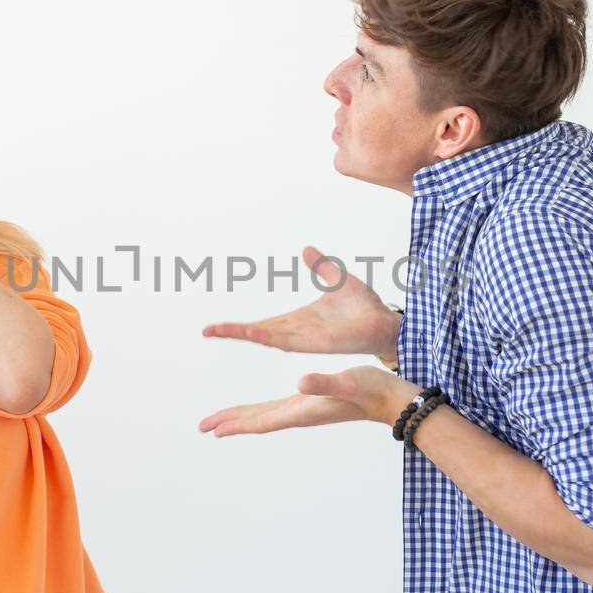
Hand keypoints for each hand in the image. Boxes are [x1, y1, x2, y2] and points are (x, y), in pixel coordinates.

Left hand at [198, 365, 417, 436]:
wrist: (392, 398)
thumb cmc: (372, 389)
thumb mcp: (347, 381)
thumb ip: (324, 383)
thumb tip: (301, 383)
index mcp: (303, 410)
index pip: (262, 420)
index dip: (236, 423)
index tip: (212, 428)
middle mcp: (301, 413)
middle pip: (258, 420)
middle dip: (230, 422)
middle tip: (203, 426)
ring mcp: (306, 409)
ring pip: (266, 416)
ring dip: (242, 418)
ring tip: (221, 421)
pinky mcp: (312, 402)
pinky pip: (278, 408)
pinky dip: (261, 410)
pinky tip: (258, 409)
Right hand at [201, 245, 400, 356]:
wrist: (385, 321)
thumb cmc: (364, 306)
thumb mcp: (337, 279)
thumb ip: (321, 267)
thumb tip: (306, 250)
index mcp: (298, 321)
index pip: (262, 324)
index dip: (239, 326)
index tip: (215, 327)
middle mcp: (298, 332)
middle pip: (258, 332)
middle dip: (233, 332)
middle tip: (207, 330)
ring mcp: (306, 339)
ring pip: (269, 337)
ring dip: (246, 333)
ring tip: (221, 330)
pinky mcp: (318, 343)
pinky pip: (290, 340)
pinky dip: (270, 336)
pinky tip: (254, 332)